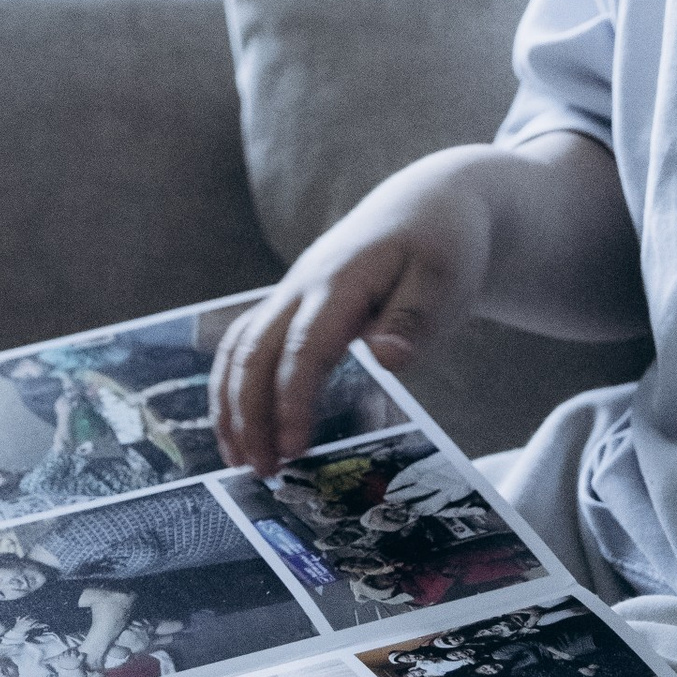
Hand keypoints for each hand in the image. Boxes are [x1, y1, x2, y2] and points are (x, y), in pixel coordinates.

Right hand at [211, 159, 494, 472]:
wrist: (428, 204)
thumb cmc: (442, 245)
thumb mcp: (445, 278)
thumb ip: (413, 319)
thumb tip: (386, 360)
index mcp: (341, 281)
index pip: (304, 347)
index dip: (292, 400)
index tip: (294, 449)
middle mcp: (303, 286)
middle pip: (254, 351)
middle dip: (249, 414)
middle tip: (261, 472)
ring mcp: (291, 293)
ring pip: (239, 347)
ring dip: (231, 404)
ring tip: (240, 460)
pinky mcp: (291, 305)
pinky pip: (245, 344)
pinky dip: (234, 386)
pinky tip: (241, 426)